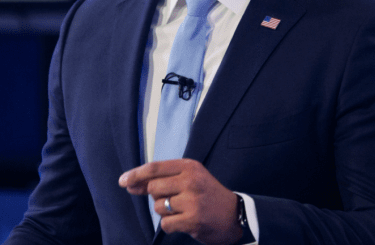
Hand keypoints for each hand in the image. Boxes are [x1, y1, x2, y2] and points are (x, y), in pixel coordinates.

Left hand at [119, 159, 242, 244]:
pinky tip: (185, 221)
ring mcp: (192, 201)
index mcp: (190, 167)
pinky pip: (165, 224)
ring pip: (158, 207)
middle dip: (157, 196)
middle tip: (175, 199)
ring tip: (184, 210)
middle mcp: (191, 180)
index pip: (154, 168)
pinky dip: (171, 225)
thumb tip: (129, 184)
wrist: (235, 215)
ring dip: (166, 212)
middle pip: (153, 188)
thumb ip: (161, 180)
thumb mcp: (189, 179)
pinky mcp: (192, 219)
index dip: (135, 174)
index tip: (123, 181)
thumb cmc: (207, 195)